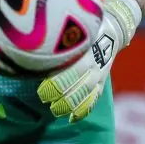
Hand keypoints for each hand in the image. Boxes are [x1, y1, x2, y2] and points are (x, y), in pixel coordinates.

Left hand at [37, 0, 141, 122]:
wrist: (113, 25)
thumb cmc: (83, 24)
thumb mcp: (73, 27)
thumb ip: (58, 39)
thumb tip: (31, 44)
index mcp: (86, 50)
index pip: (72, 71)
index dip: (57, 83)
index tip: (41, 90)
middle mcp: (95, 63)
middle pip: (79, 85)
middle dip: (61, 96)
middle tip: (45, 100)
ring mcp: (100, 73)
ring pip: (86, 94)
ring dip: (71, 105)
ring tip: (56, 111)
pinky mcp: (102, 79)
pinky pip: (94, 97)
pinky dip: (84, 109)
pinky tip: (72, 119)